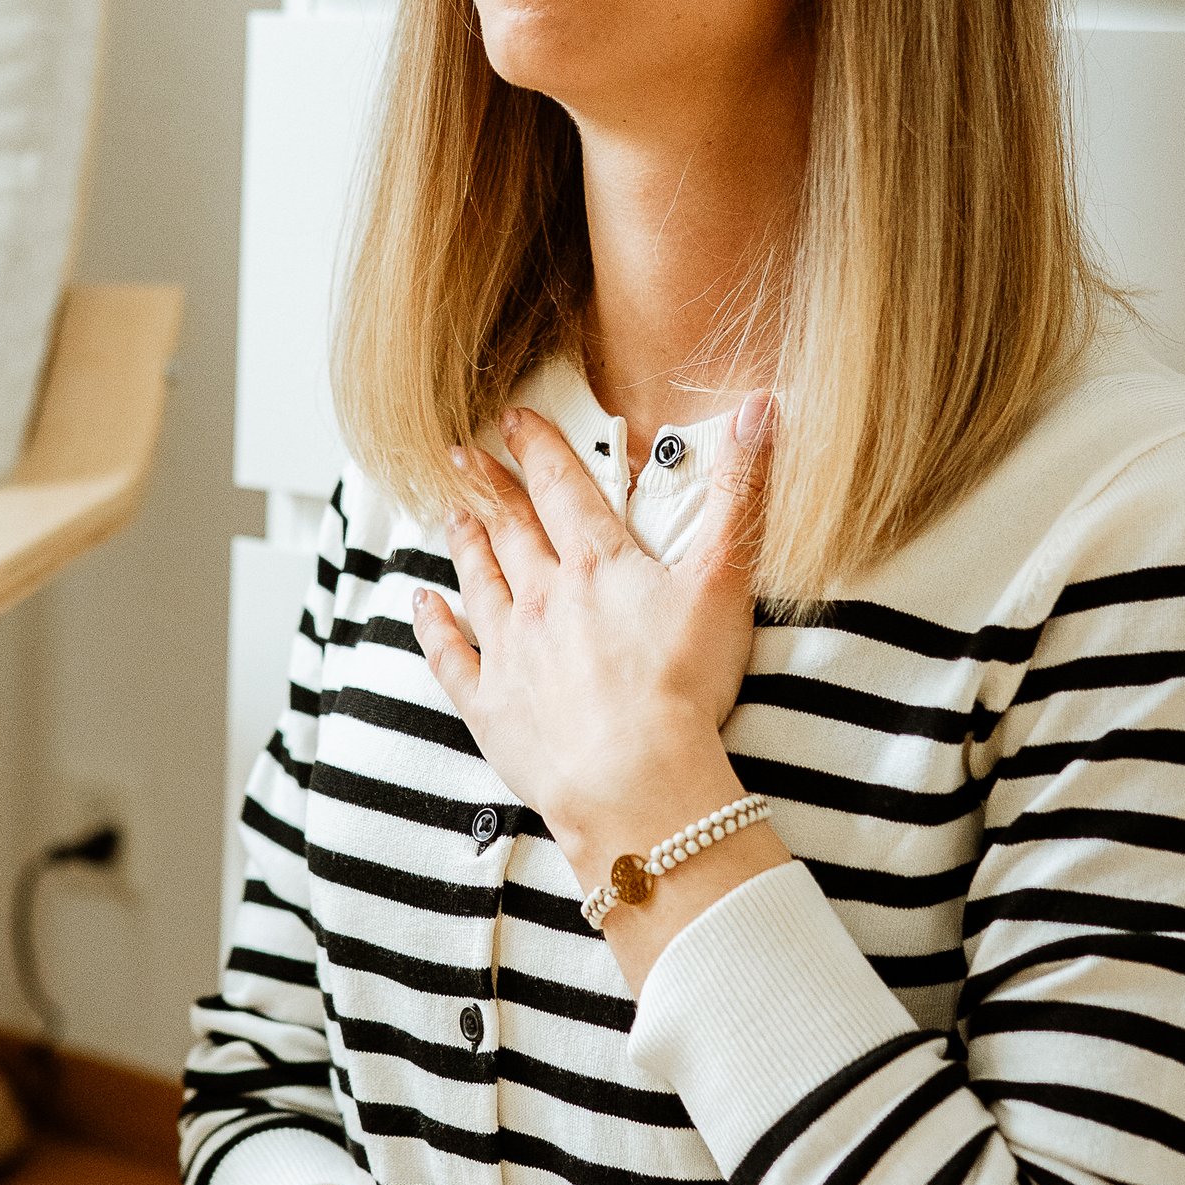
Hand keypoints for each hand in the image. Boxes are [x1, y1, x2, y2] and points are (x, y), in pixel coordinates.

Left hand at [413, 395, 774, 902]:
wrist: (633, 778)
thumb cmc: (683, 683)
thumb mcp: (725, 580)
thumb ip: (743, 493)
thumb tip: (763, 407)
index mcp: (598, 565)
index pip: (562, 489)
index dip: (538, 447)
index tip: (513, 417)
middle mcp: (543, 597)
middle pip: (511, 529)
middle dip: (489, 487)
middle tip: (460, 454)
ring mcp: (510, 651)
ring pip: (480, 582)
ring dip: (466, 545)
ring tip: (451, 516)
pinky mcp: (491, 705)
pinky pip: (451, 656)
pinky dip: (434, 627)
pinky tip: (421, 605)